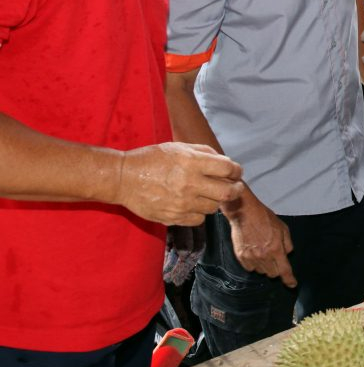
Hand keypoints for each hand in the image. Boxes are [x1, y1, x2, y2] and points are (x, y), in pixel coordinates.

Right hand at [115, 142, 242, 225]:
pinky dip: (200, 213)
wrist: (123, 178)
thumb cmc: (152, 159)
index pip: (228, 168)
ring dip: (215, 200)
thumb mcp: (179, 147)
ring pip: (214, 207)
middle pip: (228, 192)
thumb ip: (204, 153)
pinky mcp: (173, 217)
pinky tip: (194, 204)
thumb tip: (226, 162)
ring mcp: (182, 202)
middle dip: (236, 189)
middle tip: (235, 187)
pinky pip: (199, 219)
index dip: (236, 170)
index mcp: (192, 162)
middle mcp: (189, 183)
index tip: (236, 172)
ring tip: (208, 194)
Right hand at [222, 188, 296, 287]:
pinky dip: (254, 264)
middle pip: (273, 274)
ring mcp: (251, 258)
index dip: (289, 280)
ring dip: (265, 266)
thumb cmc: (265, 218)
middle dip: (276, 269)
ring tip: (263, 252)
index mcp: (276, 249)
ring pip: (261, 272)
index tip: (292, 285)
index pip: (285, 270)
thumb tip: (288, 254)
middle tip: (275, 258)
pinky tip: (254, 253)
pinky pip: (250, 268)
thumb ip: (287, 243)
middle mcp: (263, 256)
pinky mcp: (241, 257)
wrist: (244, 212)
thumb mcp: (283, 228)